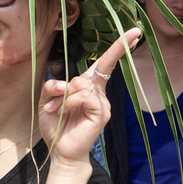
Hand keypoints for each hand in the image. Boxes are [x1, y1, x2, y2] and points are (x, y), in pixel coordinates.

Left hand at [39, 28, 141, 165]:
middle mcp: (99, 93)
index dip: (119, 47)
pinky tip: (62, 113)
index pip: (105, 63)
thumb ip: (53, 86)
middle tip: (52, 105)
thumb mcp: (47, 101)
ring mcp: (103, 103)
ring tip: (54, 112)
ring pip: (83, 84)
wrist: (60, 151)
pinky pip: (85, 96)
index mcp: (89, 88)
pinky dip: (70, 102)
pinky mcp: (102, 113)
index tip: (135, 32)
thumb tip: (64, 82)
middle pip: (93, 70)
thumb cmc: (56, 126)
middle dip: (67, 86)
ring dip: (63, 97)